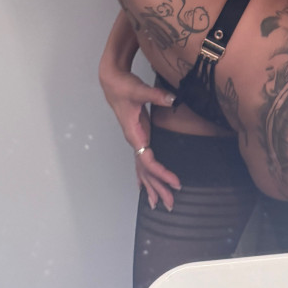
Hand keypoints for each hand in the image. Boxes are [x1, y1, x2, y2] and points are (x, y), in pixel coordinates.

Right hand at [99, 63, 180, 210]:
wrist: (112, 82)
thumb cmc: (123, 86)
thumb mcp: (139, 89)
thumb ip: (156, 95)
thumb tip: (173, 98)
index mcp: (134, 134)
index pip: (148, 161)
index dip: (161, 173)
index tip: (175, 182)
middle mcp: (134, 141)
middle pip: (145, 171)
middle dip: (158, 188)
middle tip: (170, 205)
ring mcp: (136, 139)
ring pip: (143, 169)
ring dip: (152, 185)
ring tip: (160, 203)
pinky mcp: (138, 135)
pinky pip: (142, 161)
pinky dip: (145, 175)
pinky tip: (144, 187)